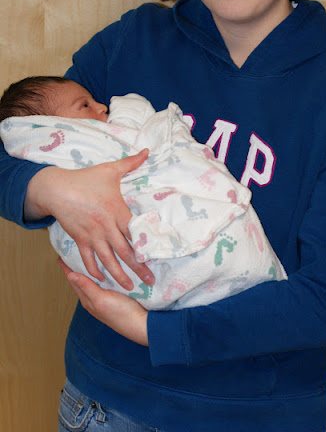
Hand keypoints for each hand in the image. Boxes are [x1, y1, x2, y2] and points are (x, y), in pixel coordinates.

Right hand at [25, 150, 154, 289]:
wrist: (57, 188)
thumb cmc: (85, 179)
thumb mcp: (110, 169)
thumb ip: (131, 163)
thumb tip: (148, 151)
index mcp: (117, 211)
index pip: (135, 233)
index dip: (146, 247)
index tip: (157, 259)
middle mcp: (106, 226)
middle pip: (125, 251)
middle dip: (138, 268)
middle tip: (150, 281)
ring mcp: (92, 235)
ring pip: (108, 259)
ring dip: (119, 274)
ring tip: (128, 287)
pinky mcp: (80, 239)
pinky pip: (88, 258)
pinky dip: (94, 269)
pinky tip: (100, 279)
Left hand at [58, 259, 148, 344]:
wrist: (141, 325)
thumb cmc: (121, 313)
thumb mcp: (102, 300)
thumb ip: (87, 288)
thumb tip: (71, 276)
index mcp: (88, 299)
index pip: (74, 281)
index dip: (67, 269)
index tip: (60, 257)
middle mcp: (94, 298)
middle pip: (82, 280)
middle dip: (76, 268)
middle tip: (72, 254)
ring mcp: (105, 298)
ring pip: (93, 281)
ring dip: (89, 270)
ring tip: (87, 257)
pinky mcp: (116, 296)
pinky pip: (104, 282)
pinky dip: (101, 274)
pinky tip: (106, 269)